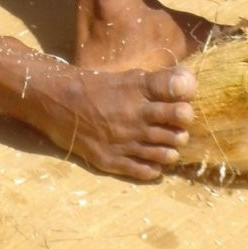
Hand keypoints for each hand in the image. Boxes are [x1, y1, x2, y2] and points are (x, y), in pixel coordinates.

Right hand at [20, 59, 196, 181]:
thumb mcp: (128, 77)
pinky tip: (152, 161)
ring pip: (166, 154)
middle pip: (177, 131)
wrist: (58, 103)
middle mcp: (134, 118)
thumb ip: (158, 82)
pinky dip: (153, 168)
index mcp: (139, 92)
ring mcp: (124, 142)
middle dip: (181, 130)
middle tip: (176, 129)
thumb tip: (189, 82)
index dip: (186, 105)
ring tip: (165, 145)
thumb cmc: (97, 88)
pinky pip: (145, 171)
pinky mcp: (111, 160)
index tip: (183, 106)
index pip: (178, 100)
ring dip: (170, 151)